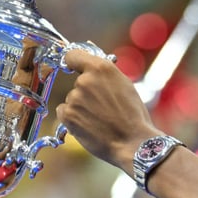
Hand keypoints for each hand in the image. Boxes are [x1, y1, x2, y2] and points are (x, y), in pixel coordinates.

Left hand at [55, 48, 159, 169]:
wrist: (133, 142)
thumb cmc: (133, 116)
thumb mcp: (125, 85)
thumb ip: (106, 75)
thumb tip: (92, 68)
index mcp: (102, 68)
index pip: (73, 55)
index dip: (74, 62)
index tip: (74, 67)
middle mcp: (85, 80)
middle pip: (78, 83)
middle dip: (87, 94)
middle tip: (104, 108)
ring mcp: (75, 97)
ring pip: (73, 100)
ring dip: (82, 108)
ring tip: (101, 121)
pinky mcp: (68, 115)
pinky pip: (64, 112)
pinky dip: (73, 119)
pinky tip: (90, 126)